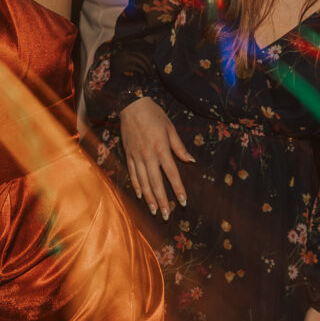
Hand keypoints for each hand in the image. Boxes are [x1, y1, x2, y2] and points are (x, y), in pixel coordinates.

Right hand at [118, 96, 193, 217]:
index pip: (172, 174)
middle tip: (166, 216)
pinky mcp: (128, 155)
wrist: (131, 105)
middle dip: (162, 201)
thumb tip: (191, 161)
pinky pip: (132, 174)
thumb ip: (179, 147)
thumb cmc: (154, 115)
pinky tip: (140, 196)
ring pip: (143, 182)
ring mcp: (136, 156)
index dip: (178, 189)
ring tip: (155, 211)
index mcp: (161, 148)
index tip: (183, 202)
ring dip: (149, 198)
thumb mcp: (170, 128)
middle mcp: (148, 155)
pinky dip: (136, 186)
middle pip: (156, 183)